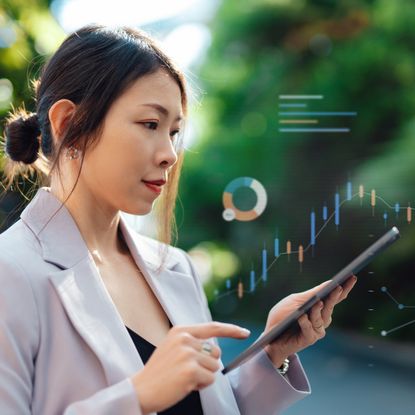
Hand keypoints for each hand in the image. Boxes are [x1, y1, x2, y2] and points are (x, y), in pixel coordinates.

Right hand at [130, 322, 249, 413]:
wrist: (141, 389)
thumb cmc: (159, 372)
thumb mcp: (173, 347)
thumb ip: (192, 342)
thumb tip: (214, 348)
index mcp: (181, 330)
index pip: (212, 327)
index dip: (231, 330)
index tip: (244, 333)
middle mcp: (185, 338)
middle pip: (216, 352)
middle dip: (207, 364)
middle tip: (186, 371)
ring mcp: (188, 353)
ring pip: (214, 367)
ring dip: (203, 376)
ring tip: (183, 378)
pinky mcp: (191, 370)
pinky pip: (210, 379)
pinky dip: (201, 385)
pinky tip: (185, 385)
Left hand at [263, 276, 356, 367]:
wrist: (269, 335)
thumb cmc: (283, 316)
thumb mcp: (295, 301)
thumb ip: (311, 295)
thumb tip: (330, 283)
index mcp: (320, 307)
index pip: (335, 297)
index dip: (344, 287)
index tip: (352, 277)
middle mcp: (322, 319)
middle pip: (330, 306)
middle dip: (334, 296)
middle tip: (338, 286)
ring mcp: (316, 330)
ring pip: (321, 318)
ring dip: (318, 309)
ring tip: (318, 301)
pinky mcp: (308, 339)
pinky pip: (308, 329)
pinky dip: (305, 322)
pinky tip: (301, 316)